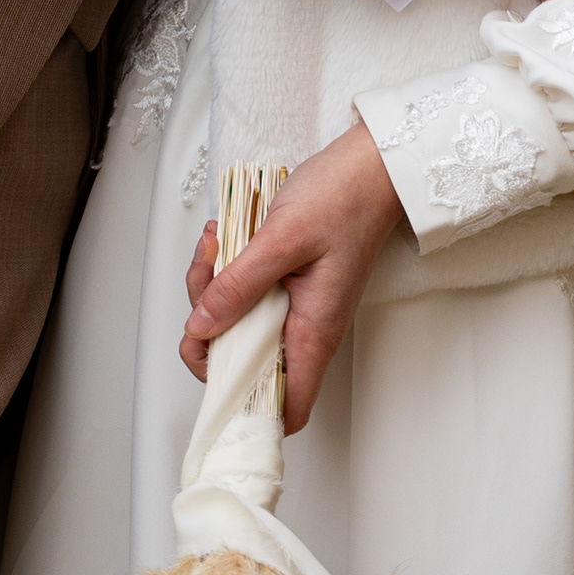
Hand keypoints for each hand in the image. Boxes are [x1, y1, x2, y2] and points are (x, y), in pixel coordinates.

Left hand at [180, 122, 405, 431]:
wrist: (373, 165)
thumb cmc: (345, 198)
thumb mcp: (283, 240)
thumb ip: (239, 285)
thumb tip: (200, 327)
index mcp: (313, 332)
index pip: (284, 408)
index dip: (246, 409)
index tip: (211, 374)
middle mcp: (305, 329)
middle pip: (244, 364)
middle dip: (209, 331)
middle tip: (206, 284)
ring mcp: (296, 307)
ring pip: (238, 325)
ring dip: (213, 292)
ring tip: (215, 246)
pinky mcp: (287, 285)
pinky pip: (245, 295)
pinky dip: (226, 273)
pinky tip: (225, 240)